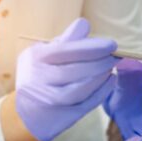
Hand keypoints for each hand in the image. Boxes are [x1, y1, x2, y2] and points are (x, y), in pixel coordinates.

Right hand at [15, 18, 119, 140]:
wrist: (27, 112)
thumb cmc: (41, 74)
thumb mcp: (46, 53)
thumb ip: (66, 40)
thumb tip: (84, 24)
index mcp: (36, 59)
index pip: (67, 50)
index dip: (92, 47)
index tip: (111, 44)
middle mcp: (38, 80)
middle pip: (76, 70)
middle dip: (100, 62)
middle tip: (115, 57)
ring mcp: (49, 101)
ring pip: (81, 89)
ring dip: (101, 76)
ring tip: (110, 67)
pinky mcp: (61, 117)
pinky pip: (86, 104)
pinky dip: (102, 91)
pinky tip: (110, 81)